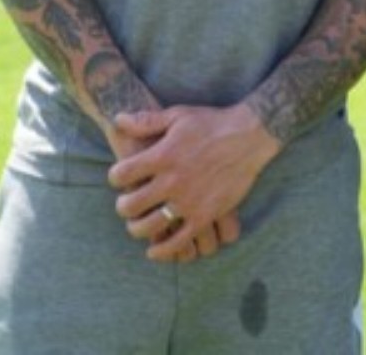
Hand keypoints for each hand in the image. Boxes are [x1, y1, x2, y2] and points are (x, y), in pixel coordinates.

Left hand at [108, 103, 281, 262]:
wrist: (250, 135)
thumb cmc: (212, 123)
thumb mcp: (178, 115)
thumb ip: (147, 120)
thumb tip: (118, 119)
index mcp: (162, 156)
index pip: (122, 175)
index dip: (115, 177)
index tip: (119, 178)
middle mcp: (172, 181)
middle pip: (130, 205)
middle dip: (123, 207)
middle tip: (126, 205)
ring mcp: (188, 201)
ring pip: (148, 227)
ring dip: (137, 229)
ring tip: (138, 224)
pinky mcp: (205, 216)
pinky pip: (178, 242)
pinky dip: (162, 251)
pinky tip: (154, 250)